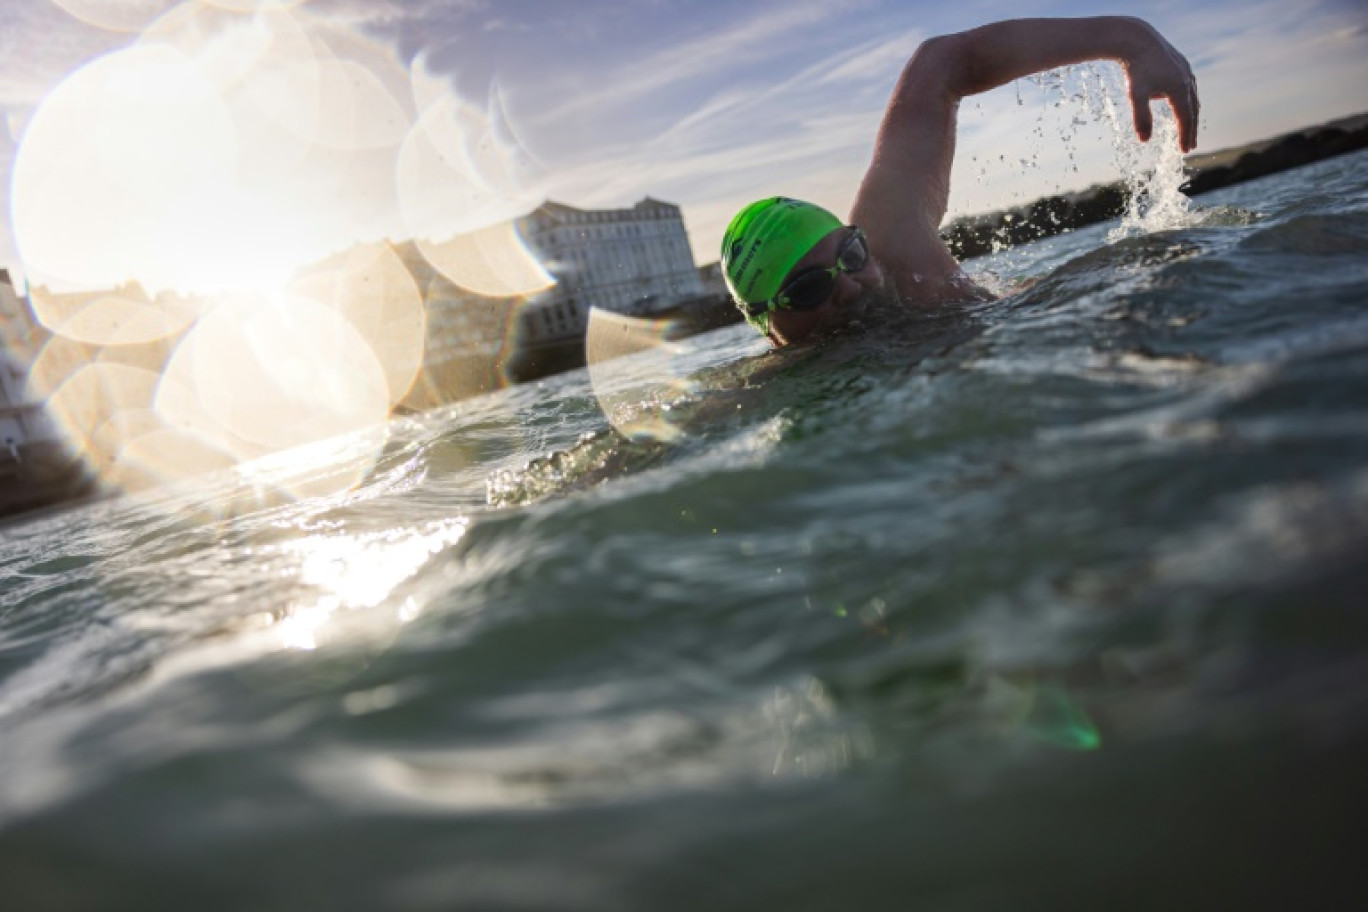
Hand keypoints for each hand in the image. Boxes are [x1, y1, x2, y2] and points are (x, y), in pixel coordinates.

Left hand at [1122, 20, 1199, 150]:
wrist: (1137, 40)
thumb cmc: (1136, 69)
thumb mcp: (1136, 95)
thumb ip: (1141, 118)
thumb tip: (1144, 141)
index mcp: (1179, 90)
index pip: (1186, 119)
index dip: (1185, 136)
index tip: (1184, 151)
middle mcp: (1187, 80)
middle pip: (1193, 110)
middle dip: (1190, 129)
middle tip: (1189, 146)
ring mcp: (1186, 71)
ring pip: (1192, 98)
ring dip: (1190, 114)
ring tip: (1187, 128)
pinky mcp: (1181, 64)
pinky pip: (1187, 86)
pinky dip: (1186, 100)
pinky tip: (1178, 103)